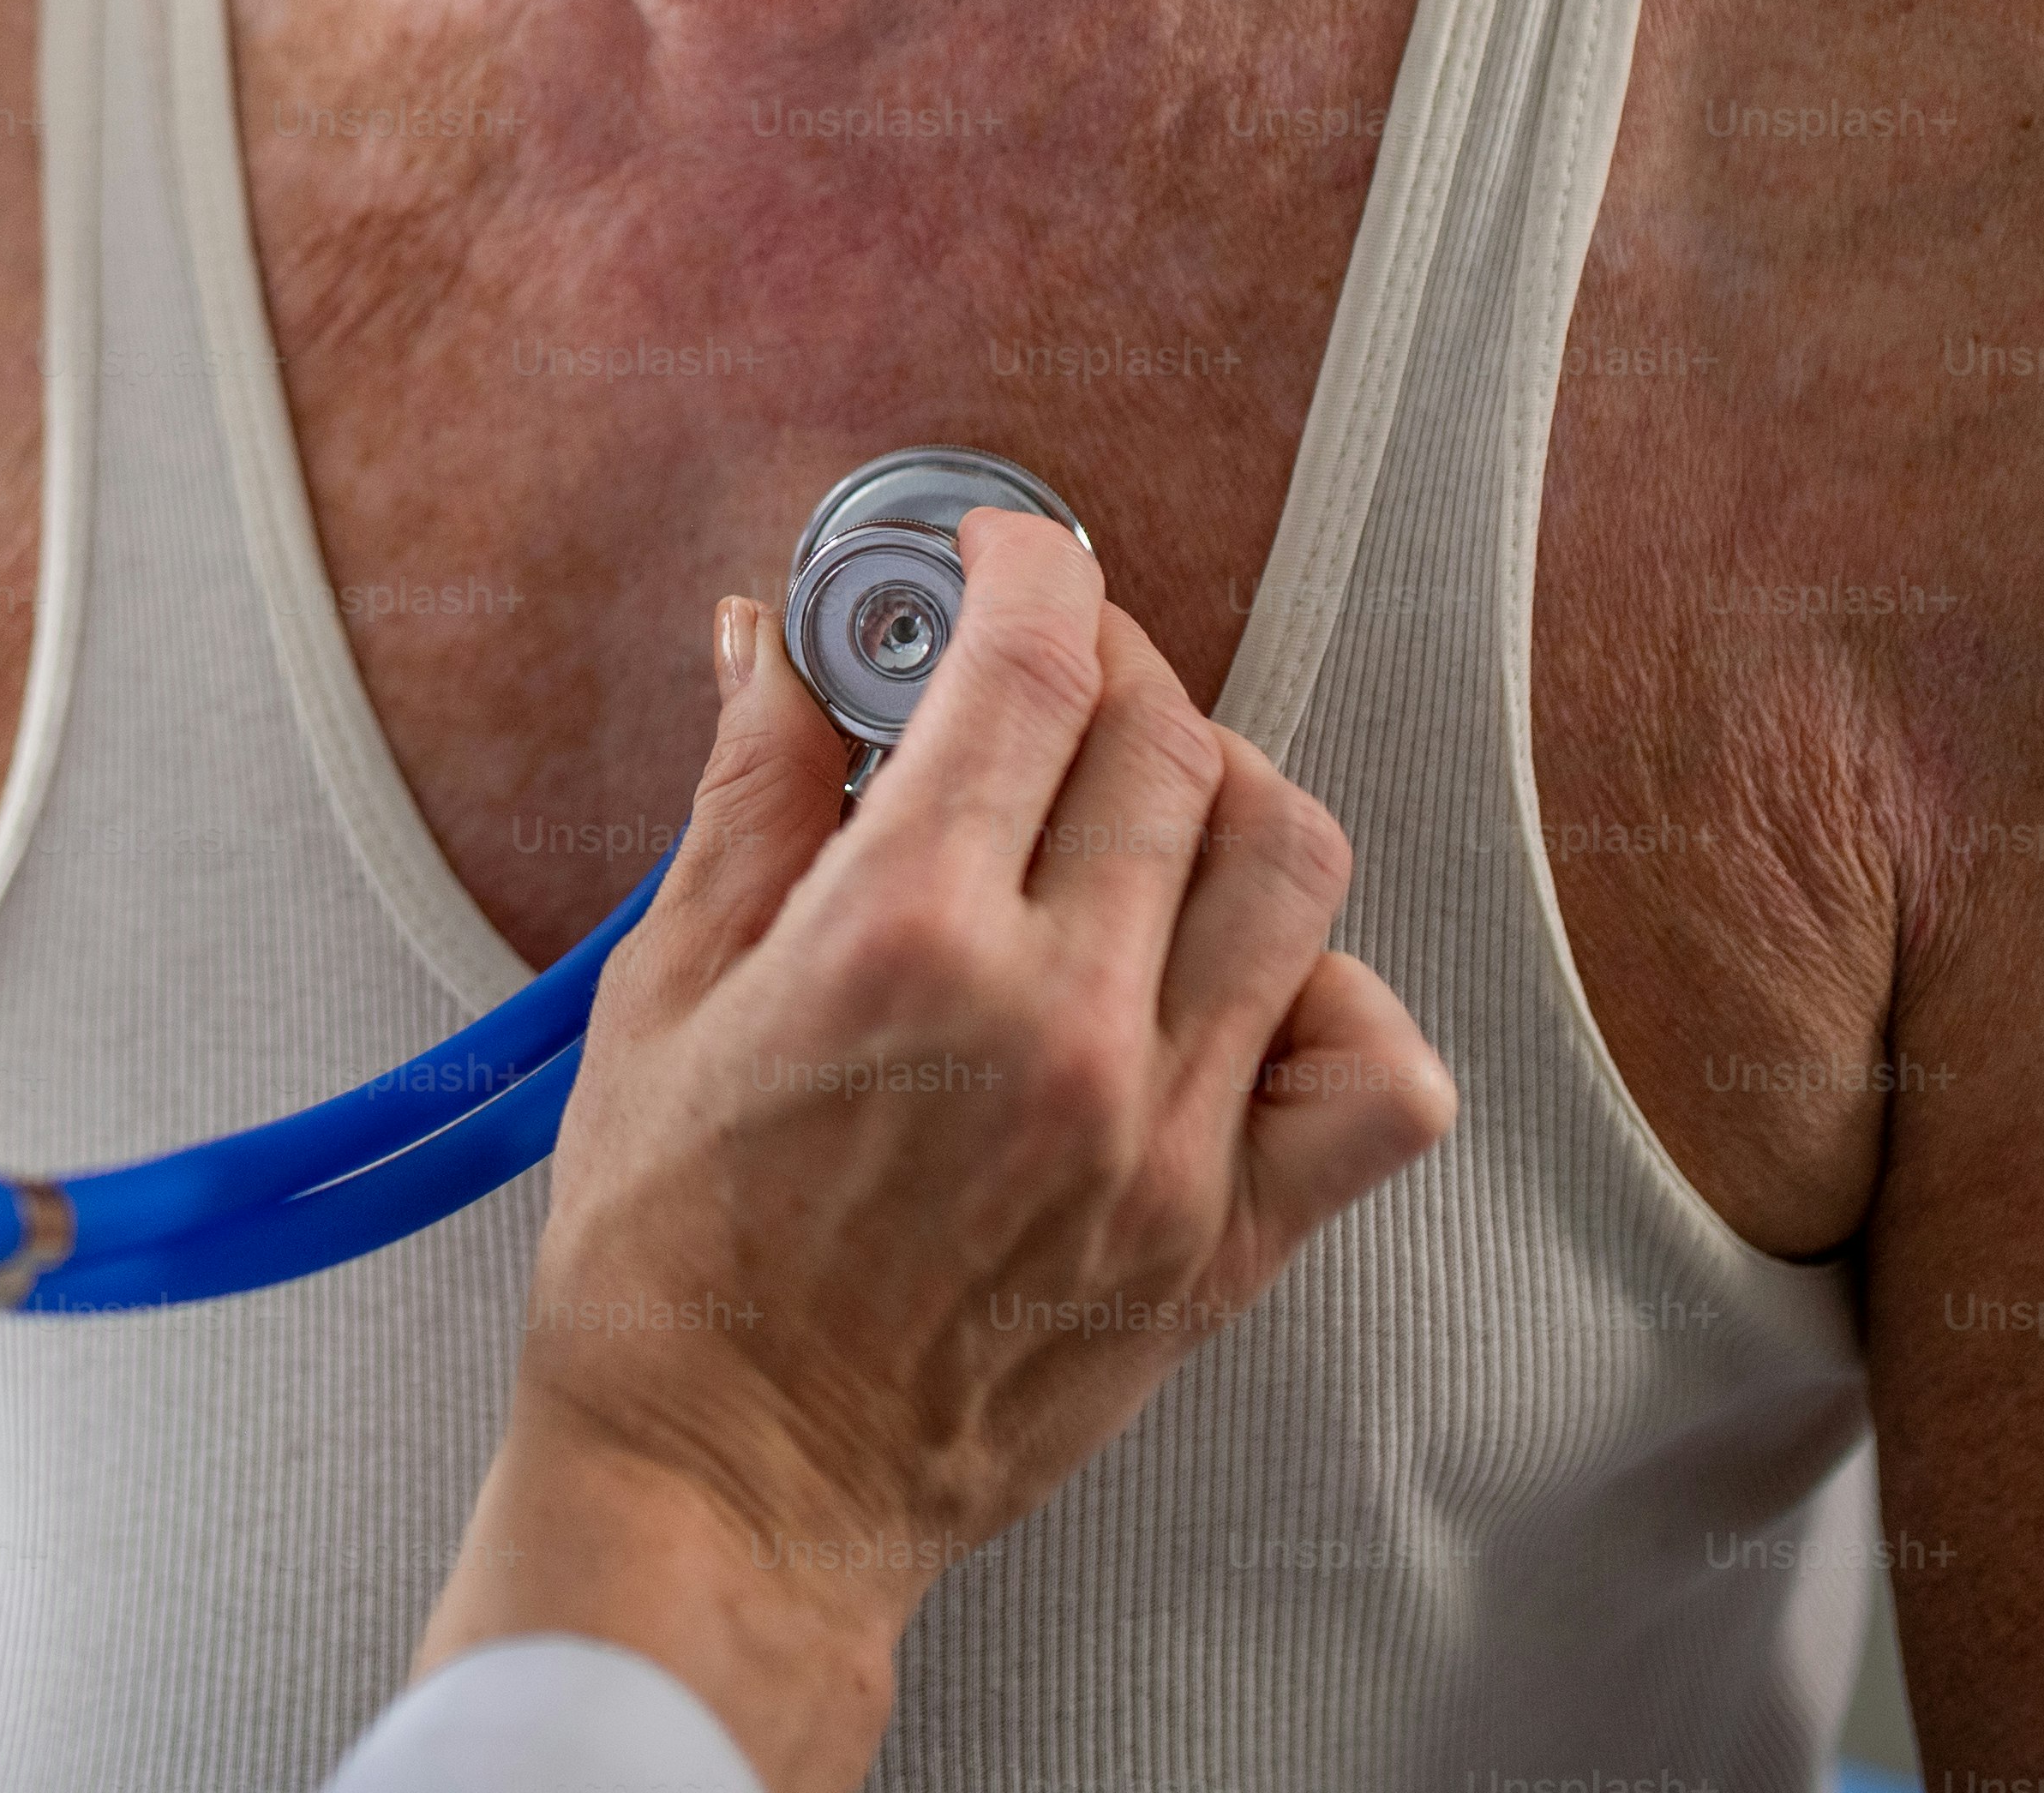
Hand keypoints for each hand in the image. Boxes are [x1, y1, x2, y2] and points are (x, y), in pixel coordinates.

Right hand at [415, 517, 1454, 1791]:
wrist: (725, 1487)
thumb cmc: (668, 1266)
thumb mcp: (664, 989)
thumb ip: (750, 791)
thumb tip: (779, 641)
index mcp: (906, 942)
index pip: (1033, 666)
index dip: (1021, 568)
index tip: (992, 557)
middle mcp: (1060, 1023)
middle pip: (1167, 740)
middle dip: (1100, 663)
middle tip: (1031, 674)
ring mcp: (1164, 1135)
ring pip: (1290, 864)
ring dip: (1215, 791)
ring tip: (1132, 807)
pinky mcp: (1223, 1238)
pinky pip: (1379, 1078)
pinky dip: (1334, 996)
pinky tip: (1234, 982)